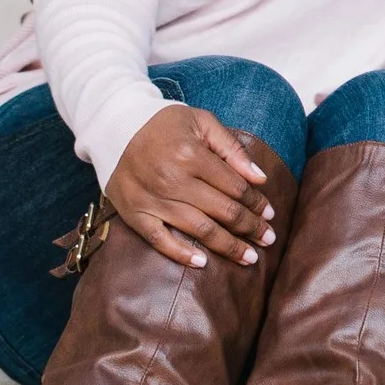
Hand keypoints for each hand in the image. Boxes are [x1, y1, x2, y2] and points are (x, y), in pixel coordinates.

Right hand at [105, 104, 277, 269]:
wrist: (114, 127)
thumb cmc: (163, 124)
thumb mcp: (201, 122)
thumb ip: (232, 149)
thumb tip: (260, 179)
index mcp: (191, 155)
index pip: (235, 187)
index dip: (256, 203)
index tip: (270, 215)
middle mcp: (173, 179)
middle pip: (222, 211)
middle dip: (250, 228)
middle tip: (268, 240)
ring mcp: (152, 200)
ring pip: (199, 230)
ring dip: (228, 246)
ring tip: (249, 258)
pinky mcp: (135, 213)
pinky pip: (159, 240)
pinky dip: (181, 254)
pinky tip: (202, 263)